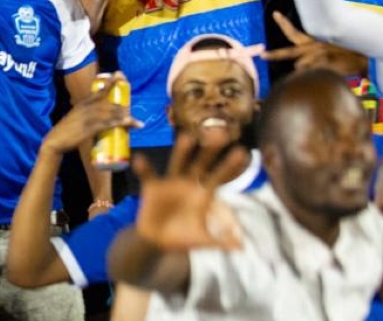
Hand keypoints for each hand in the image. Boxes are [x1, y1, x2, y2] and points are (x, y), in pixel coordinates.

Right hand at [40, 80, 137, 155]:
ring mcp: (87, 117)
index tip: (119, 74)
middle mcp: (86, 107)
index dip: (110, 82)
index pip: (99, 90)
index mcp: (83, 103)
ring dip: (123, 116)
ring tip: (135, 121)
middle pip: (108, 102)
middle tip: (132, 108)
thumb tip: (100, 116)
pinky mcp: (88, 128)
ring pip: (109, 113)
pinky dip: (117, 123)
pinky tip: (126, 124)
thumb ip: (87, 114)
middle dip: (122, 105)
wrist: (55, 140)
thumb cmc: (66, 130)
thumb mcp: (76, 117)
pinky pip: (106, 124)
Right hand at [133, 132, 245, 250]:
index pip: (219, 177)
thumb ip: (220, 241)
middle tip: (220, 135)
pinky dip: (144, 168)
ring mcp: (170, 183)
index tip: (242, 152)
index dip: (229, 166)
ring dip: (182, 151)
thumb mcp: (202, 240)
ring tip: (187, 137)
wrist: (158, 241)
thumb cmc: (183, 236)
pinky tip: (140, 159)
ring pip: (177, 163)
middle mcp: (188, 183)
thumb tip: (242, 247)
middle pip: (201, 164)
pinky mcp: (152, 187)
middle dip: (210, 151)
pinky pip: (148, 176)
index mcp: (203, 193)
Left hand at [262, 12, 368, 75]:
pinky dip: (315, 73)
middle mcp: (313, 47)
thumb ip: (311, 61)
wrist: (365, 58)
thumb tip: (296, 67)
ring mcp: (319, 54)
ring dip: (305, 69)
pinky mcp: (326, 63)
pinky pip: (314, 71)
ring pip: (301, 65)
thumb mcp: (327, 55)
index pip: (294, 32)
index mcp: (312, 42)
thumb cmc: (345, 56)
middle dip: (275, 54)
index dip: (284, 24)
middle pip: (289, 51)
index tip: (275, 13)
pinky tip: (326, 71)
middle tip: (263, 55)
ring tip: (320, 67)